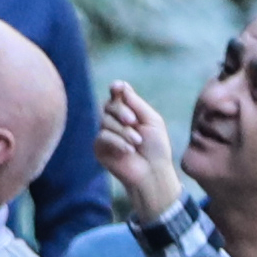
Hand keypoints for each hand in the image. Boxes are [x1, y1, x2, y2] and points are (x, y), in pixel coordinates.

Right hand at [96, 80, 186, 224]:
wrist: (152, 171)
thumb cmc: (156, 147)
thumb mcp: (152, 121)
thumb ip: (136, 103)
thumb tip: (122, 86)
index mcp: (129, 111)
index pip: (118, 95)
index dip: (116, 89)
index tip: (117, 87)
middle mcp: (115, 120)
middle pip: (109, 105)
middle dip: (121, 111)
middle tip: (133, 121)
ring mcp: (106, 133)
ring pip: (105, 121)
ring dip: (123, 131)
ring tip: (137, 142)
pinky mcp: (99, 147)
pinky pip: (102, 136)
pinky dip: (117, 142)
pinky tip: (129, 150)